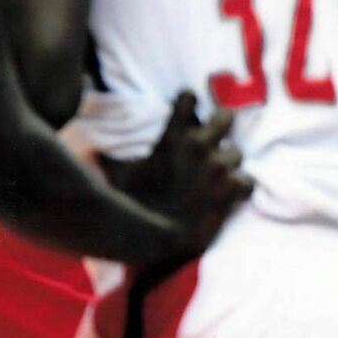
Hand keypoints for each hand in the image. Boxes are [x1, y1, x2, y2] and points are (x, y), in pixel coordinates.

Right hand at [103, 91, 250, 262]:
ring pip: (237, 153)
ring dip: (228, 162)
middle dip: (222, 123)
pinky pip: (247, 182)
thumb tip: (90, 148)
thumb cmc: (131, 204)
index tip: (187, 109)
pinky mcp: (229, 192)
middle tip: (215, 135)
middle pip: (227, 116)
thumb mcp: (115, 175)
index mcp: (173, 137)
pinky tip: (231, 193)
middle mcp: (200, 147)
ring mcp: (218, 168)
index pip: (188, 98)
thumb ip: (106, 157)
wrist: (152, 239)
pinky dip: (240, 187)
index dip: (189, 102)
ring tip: (217, 173)